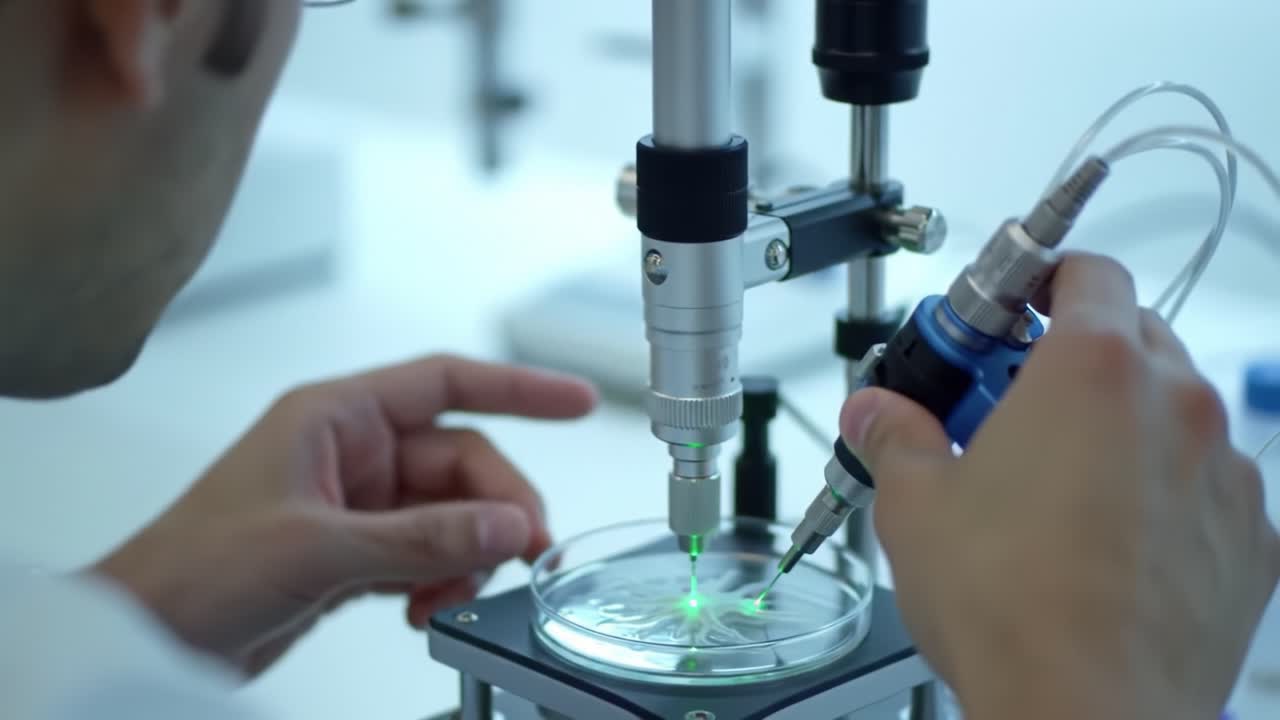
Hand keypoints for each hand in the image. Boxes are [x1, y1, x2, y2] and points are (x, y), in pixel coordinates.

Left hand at [94, 355, 596, 676]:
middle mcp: (351, 453)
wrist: (148, 634)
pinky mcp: (356, 551)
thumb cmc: (192, 568)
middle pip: (462, 463)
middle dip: (496, 508)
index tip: (575, 400)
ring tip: (452, 595)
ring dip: (468, 555)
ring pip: (452, 515)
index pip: (447, 382)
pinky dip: (442, 580)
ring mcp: (357, 504)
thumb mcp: (317, 547)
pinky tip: (427, 609)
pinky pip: (430, 554)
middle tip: (521, 550)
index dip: (518, 387)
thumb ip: (423, 538)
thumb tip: (508, 525)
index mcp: (335, 417)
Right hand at [840, 254, 1279, 719]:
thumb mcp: (914, 504)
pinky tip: (1103, 544)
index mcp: (1092, 370)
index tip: (1004, 321)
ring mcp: (1223, 473)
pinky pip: (1204, 487)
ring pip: (1170, 414)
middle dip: (1066, 360)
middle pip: (1129, 336)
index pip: (1084, 271)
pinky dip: (1161, 494)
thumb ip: (894, 437)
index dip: (1038, 284)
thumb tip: (876, 415)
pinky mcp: (1250, 540)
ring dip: (1116, 428)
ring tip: (1051, 487)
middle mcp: (1174, 406)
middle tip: (1006, 409)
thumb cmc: (1013, 609)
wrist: (1087, 713)